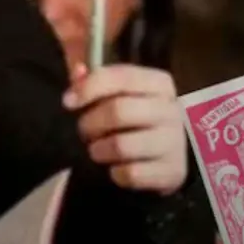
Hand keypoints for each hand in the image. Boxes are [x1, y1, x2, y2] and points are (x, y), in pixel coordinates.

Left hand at [65, 64, 187, 193]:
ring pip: (122, 145)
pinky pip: (130, 173)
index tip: (68, 102)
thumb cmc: (135, 119)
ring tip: (97, 150)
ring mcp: (175, 142)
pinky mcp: (173, 171)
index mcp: (160, 84)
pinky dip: (115, 173)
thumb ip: (95, 80)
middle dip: (91, 123)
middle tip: (84, 131)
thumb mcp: (118, 94)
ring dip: (99, 150)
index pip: (122, 77)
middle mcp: (172, 110)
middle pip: (119, 111)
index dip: (89, 88)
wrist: (166, 155)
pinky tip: (116, 168)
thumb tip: (78, 70)